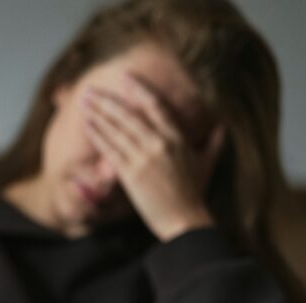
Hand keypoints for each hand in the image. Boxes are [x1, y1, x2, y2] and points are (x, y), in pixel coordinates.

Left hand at [81, 74, 224, 241]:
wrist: (185, 221)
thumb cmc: (194, 195)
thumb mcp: (206, 164)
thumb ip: (213, 144)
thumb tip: (222, 128)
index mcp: (177, 138)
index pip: (155, 105)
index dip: (138, 88)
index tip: (124, 77)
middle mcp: (160, 143)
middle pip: (128, 115)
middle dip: (107, 101)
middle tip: (89, 91)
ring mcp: (144, 158)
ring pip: (116, 130)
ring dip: (98, 114)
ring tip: (84, 104)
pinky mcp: (131, 174)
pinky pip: (111, 150)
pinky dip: (98, 136)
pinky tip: (88, 126)